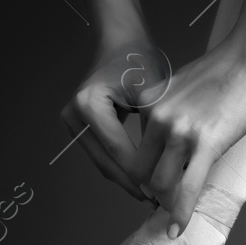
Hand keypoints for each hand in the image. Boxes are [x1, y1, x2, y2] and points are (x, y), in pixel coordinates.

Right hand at [60, 39, 171, 203]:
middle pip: (106, 162)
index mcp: (89, 105)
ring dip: (126, 179)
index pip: (119, 151)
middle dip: (133, 183)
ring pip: (102, 162)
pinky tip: (140, 179)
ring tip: (151, 194)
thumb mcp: (153, 96)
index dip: (142, 175)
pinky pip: (101, 154)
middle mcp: (74, 115)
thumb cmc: (138, 61)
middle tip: (158, 201)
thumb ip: (157, 132)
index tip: (164, 191)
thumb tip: (173, 169)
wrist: (120, 43)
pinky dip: (120, 167)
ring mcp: (71, 122)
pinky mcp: (77, 127)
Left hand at [141, 29, 245, 237]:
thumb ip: (168, 113)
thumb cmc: (226, 69)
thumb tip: (167, 142)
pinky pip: (188, 188)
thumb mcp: (182, 88)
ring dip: (166, 201)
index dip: (139, 169)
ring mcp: (181, 131)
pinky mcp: (207, 143)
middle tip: (158, 202)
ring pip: (160, 183)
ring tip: (172, 211)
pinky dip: (180, 214)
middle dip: (148, 190)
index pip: (133, 147)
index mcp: (150, 102)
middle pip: (140, 170)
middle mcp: (160, 117)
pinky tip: (177, 229)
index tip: (146, 182)